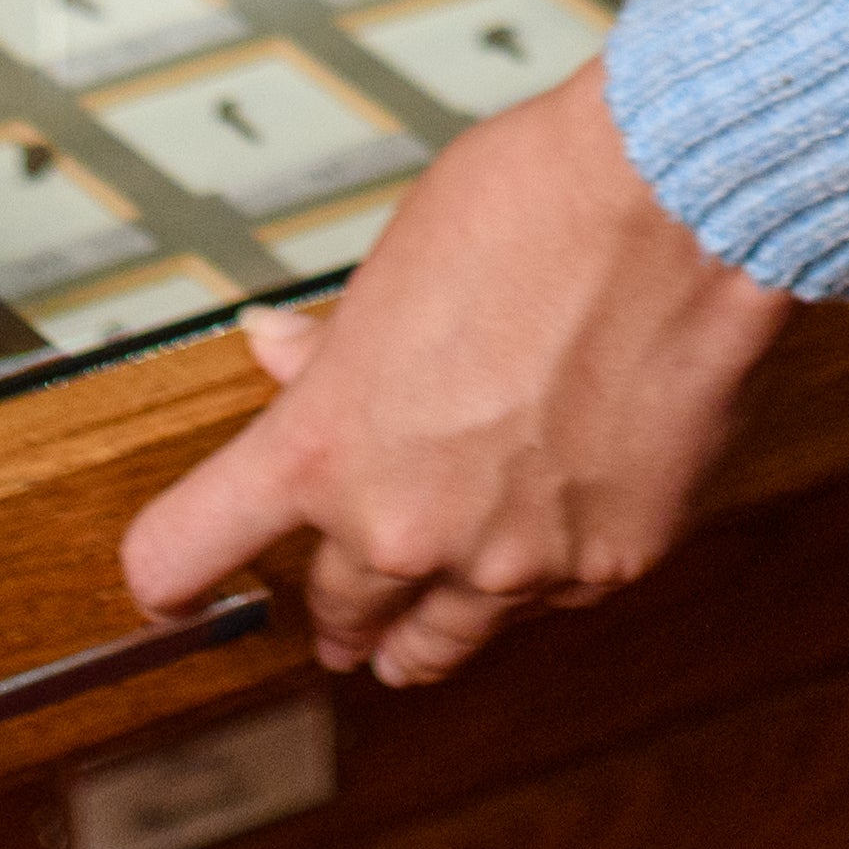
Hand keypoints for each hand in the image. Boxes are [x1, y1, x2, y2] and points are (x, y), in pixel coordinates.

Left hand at [115, 60, 790, 690]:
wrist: (679, 207)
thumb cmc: (534, 207)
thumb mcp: (392, 267)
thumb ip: (333, 345)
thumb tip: (279, 352)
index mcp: (325, 447)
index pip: (186, 552)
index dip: (169, 573)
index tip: (168, 585)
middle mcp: (407, 526)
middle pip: (335, 611)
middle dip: (332, 605)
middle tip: (335, 608)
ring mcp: (513, 561)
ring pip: (440, 641)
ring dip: (417, 636)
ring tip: (410, 641)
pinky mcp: (609, 564)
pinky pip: (550, 601)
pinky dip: (537, 580)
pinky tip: (542, 538)